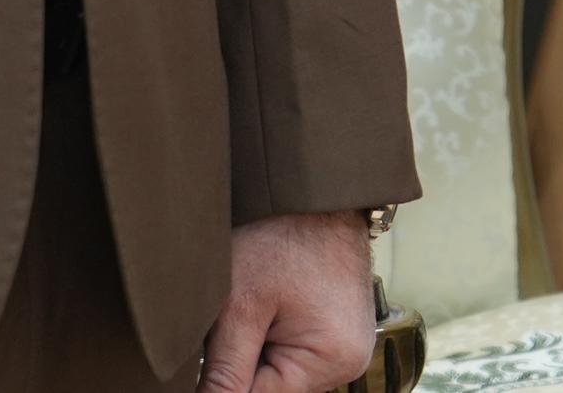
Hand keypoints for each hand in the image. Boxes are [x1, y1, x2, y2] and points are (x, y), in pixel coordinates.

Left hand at [201, 210, 377, 392]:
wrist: (315, 189)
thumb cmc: (279, 234)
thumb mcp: (238, 305)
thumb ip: (222, 373)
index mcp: (331, 359)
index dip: (221, 384)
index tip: (213, 346)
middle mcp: (349, 362)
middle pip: (271, 388)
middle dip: (241, 364)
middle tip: (229, 322)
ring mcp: (345, 348)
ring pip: (278, 375)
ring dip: (254, 353)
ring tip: (250, 308)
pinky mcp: (336, 335)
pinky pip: (292, 355)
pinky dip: (269, 339)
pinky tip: (264, 308)